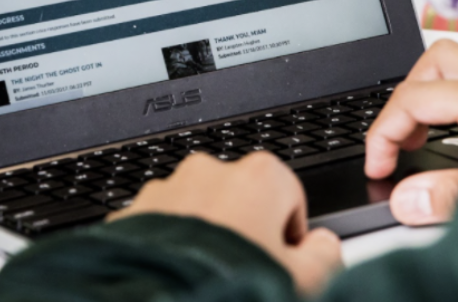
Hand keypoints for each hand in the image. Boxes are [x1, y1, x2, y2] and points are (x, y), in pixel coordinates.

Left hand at [110, 151, 342, 295]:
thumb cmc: (231, 287)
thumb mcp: (303, 282)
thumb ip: (324, 256)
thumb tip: (323, 247)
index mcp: (259, 176)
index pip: (290, 198)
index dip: (289, 239)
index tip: (281, 265)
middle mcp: (210, 170)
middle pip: (242, 201)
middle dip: (245, 233)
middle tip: (243, 275)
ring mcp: (167, 188)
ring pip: (199, 211)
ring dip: (204, 238)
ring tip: (206, 278)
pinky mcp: (132, 212)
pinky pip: (161, 226)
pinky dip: (170, 247)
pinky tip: (177, 277)